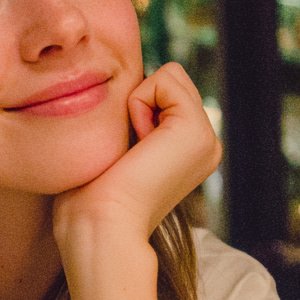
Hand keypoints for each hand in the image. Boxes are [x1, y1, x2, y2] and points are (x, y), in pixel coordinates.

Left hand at [53, 62, 221, 246]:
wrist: (100, 224)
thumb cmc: (92, 195)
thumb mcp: (118, 147)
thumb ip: (131, 119)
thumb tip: (122, 86)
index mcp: (191, 150)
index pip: (166, 90)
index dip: (134, 106)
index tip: (126, 151)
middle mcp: (207, 144)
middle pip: (171, 78)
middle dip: (139, 100)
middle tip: (130, 148)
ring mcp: (207, 138)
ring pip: (170, 75)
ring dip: (138, 103)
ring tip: (134, 147)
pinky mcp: (197, 130)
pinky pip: (164, 78)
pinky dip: (139, 102)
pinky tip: (138, 142)